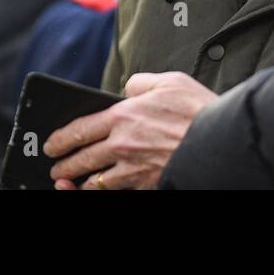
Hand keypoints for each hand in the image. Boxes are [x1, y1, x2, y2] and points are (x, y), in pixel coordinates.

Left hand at [44, 71, 216, 189]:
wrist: (221, 143)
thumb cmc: (198, 110)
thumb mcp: (169, 81)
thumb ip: (141, 83)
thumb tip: (127, 90)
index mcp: (124, 116)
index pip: (80, 129)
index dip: (61, 138)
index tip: (52, 143)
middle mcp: (122, 145)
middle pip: (82, 159)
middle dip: (64, 165)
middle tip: (55, 167)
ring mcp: (132, 170)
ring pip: (94, 182)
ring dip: (78, 183)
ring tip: (70, 183)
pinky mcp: (145, 186)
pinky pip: (114, 194)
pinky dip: (100, 193)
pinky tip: (96, 190)